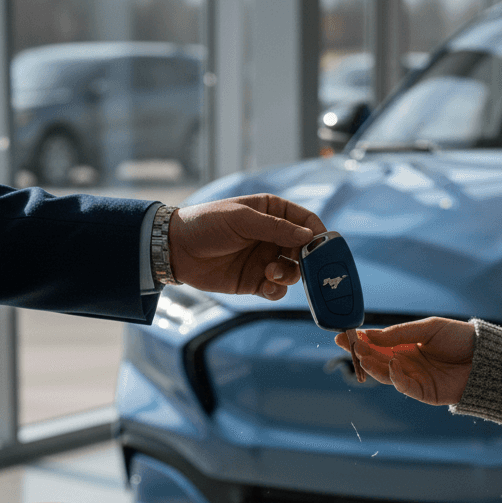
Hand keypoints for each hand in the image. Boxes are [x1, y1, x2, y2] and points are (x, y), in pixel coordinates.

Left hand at [168, 194, 324, 299]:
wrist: (177, 250)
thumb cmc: (207, 225)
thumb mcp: (241, 220)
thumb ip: (276, 227)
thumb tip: (309, 235)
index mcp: (272, 212)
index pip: (305, 220)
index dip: (318, 232)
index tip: (324, 246)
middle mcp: (272, 236)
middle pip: (304, 250)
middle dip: (307, 260)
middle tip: (302, 266)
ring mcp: (265, 259)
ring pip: (293, 272)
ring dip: (289, 275)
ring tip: (271, 273)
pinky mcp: (255, 281)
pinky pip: (277, 289)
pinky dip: (277, 290)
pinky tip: (266, 286)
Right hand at [335, 317, 475, 405]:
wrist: (488, 358)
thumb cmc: (460, 339)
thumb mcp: (429, 328)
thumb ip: (401, 333)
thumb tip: (371, 336)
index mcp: (407, 344)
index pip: (378, 343)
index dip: (361, 339)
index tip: (343, 335)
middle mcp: (407, 362)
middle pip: (378, 359)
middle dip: (361, 352)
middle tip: (348, 345)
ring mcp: (414, 378)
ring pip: (386, 374)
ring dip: (372, 366)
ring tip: (362, 356)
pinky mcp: (424, 393)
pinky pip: (404, 386)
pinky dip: (396, 378)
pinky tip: (393, 366)